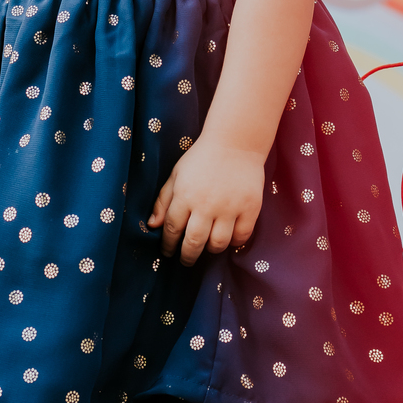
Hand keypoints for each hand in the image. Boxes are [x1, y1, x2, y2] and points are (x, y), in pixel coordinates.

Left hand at [148, 136, 262, 266]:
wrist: (236, 142)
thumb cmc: (201, 158)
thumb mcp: (176, 175)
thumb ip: (163, 200)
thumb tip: (152, 225)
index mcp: (185, 195)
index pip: (172, 229)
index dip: (168, 244)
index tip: (167, 252)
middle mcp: (206, 204)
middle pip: (194, 242)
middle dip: (187, 256)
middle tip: (186, 261)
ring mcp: (230, 207)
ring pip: (218, 243)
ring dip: (210, 250)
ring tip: (207, 247)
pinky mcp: (250, 208)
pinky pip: (241, 236)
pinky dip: (234, 242)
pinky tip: (229, 239)